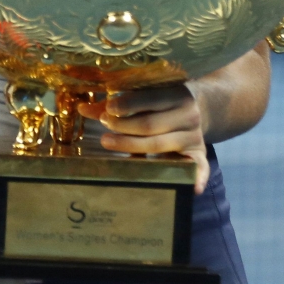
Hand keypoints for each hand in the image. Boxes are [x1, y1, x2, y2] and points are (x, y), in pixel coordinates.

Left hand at [78, 84, 209, 192]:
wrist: (201, 107)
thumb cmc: (161, 102)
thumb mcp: (146, 96)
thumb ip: (115, 103)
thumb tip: (82, 108)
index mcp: (176, 94)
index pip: (149, 99)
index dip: (126, 105)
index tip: (107, 110)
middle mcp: (188, 115)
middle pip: (149, 125)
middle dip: (123, 126)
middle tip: (104, 127)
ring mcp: (194, 135)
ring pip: (159, 145)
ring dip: (132, 146)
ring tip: (108, 141)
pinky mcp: (199, 152)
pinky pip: (200, 166)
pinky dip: (198, 177)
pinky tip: (192, 188)